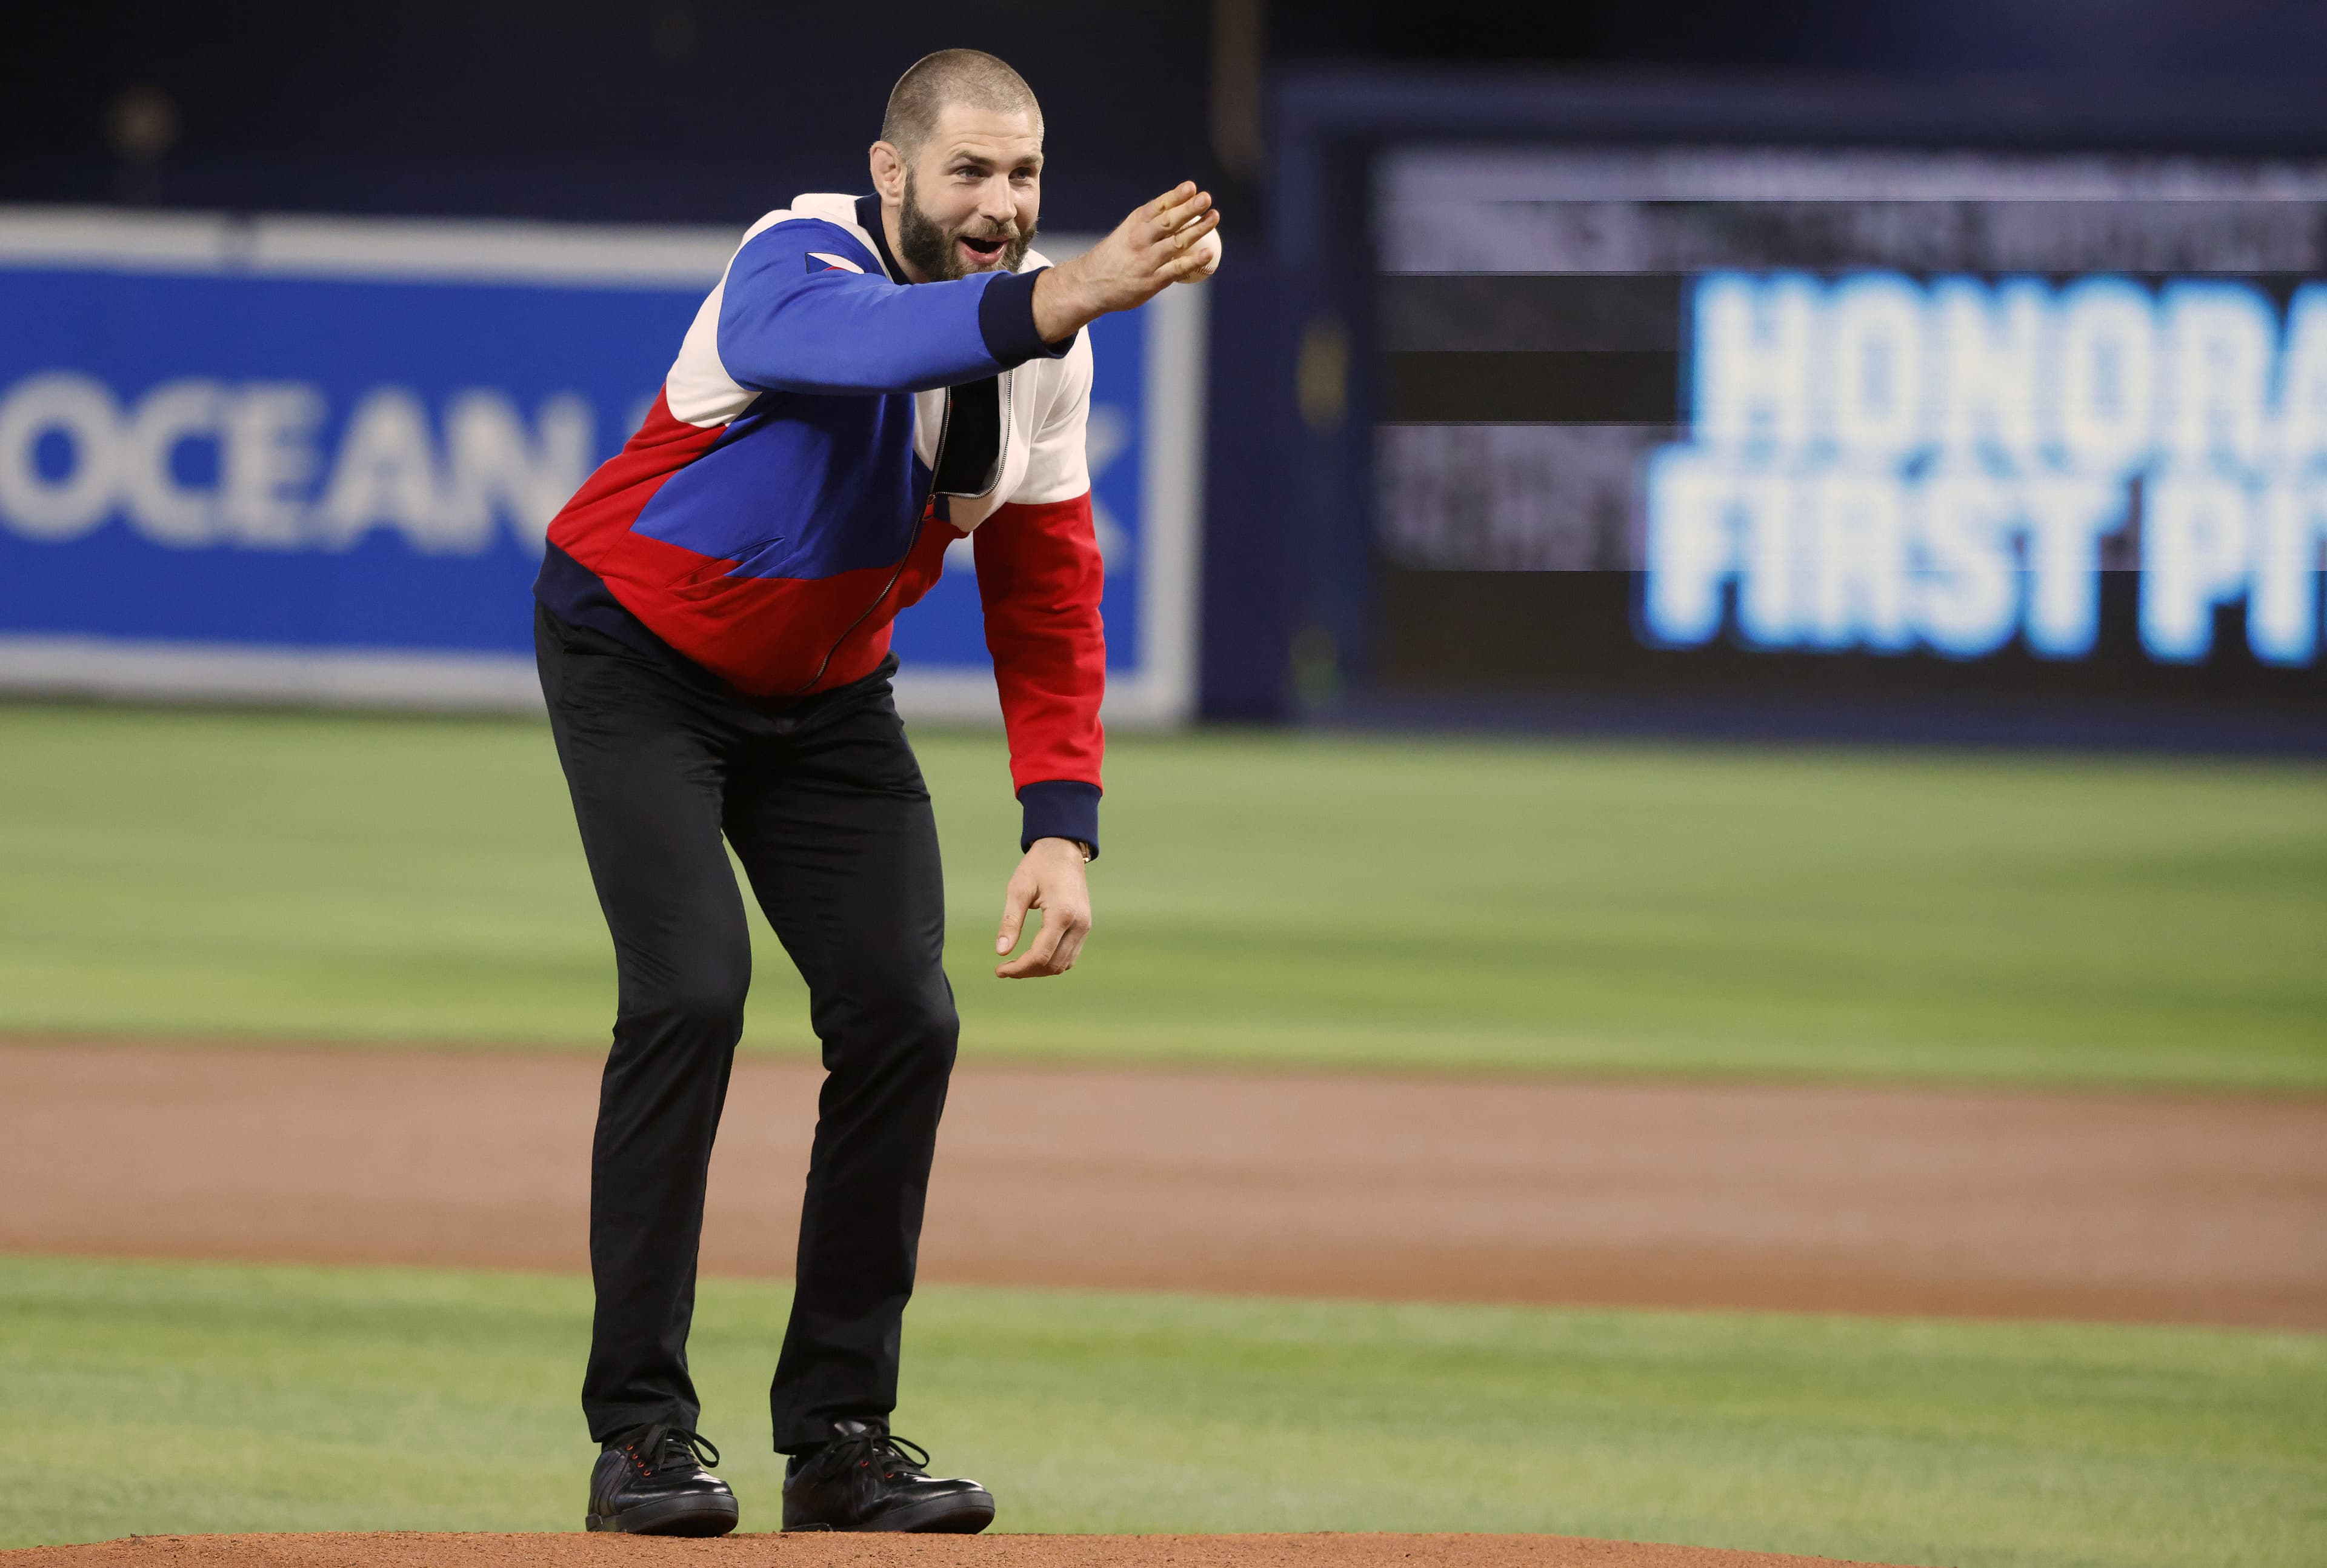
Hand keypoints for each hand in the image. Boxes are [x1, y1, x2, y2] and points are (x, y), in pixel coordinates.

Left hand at [994, 837, 1092, 978]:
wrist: (1063, 848)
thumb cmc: (1038, 865)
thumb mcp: (1018, 890)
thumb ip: (1010, 922)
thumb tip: (1001, 952)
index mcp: (1062, 913)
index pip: (1041, 955)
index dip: (1019, 968)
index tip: (999, 970)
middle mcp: (1079, 924)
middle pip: (1053, 964)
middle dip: (1027, 971)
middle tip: (1004, 969)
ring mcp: (1085, 926)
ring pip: (1063, 964)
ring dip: (1040, 970)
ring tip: (1017, 965)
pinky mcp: (1085, 926)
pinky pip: (1070, 955)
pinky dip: (1052, 962)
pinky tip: (1034, 957)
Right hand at [1031, 182, 1219, 340]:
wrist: (1091, 284)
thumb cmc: (1116, 256)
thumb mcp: (1126, 233)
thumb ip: (1150, 224)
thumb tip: (1181, 209)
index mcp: (1134, 224)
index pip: (1158, 206)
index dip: (1175, 196)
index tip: (1191, 186)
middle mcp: (1140, 240)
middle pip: (1169, 221)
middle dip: (1189, 208)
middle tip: (1206, 198)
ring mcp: (1147, 260)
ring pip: (1177, 242)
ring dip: (1198, 229)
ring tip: (1214, 217)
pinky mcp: (1152, 280)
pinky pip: (1177, 268)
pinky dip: (1194, 261)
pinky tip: (1209, 253)